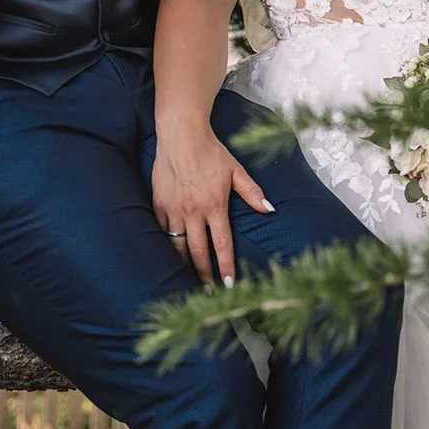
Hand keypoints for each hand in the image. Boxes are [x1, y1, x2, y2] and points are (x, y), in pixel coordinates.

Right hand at [151, 129, 274, 286]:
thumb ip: (252, 193)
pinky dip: (167, 247)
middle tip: (208, 293)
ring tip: (188, 281)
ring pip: (177, 247)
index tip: (228, 286)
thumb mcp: (236, 170)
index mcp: (215, 206)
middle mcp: (193, 212)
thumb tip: (270, 210)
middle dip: (204, 275)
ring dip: (184, 266)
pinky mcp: (159, 205)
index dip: (225, 268)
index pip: (222, 245)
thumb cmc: (211, 151)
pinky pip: (162, 232)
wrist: (181, 134)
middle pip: (198, 253)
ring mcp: (174, 210)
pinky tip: (171, 256)